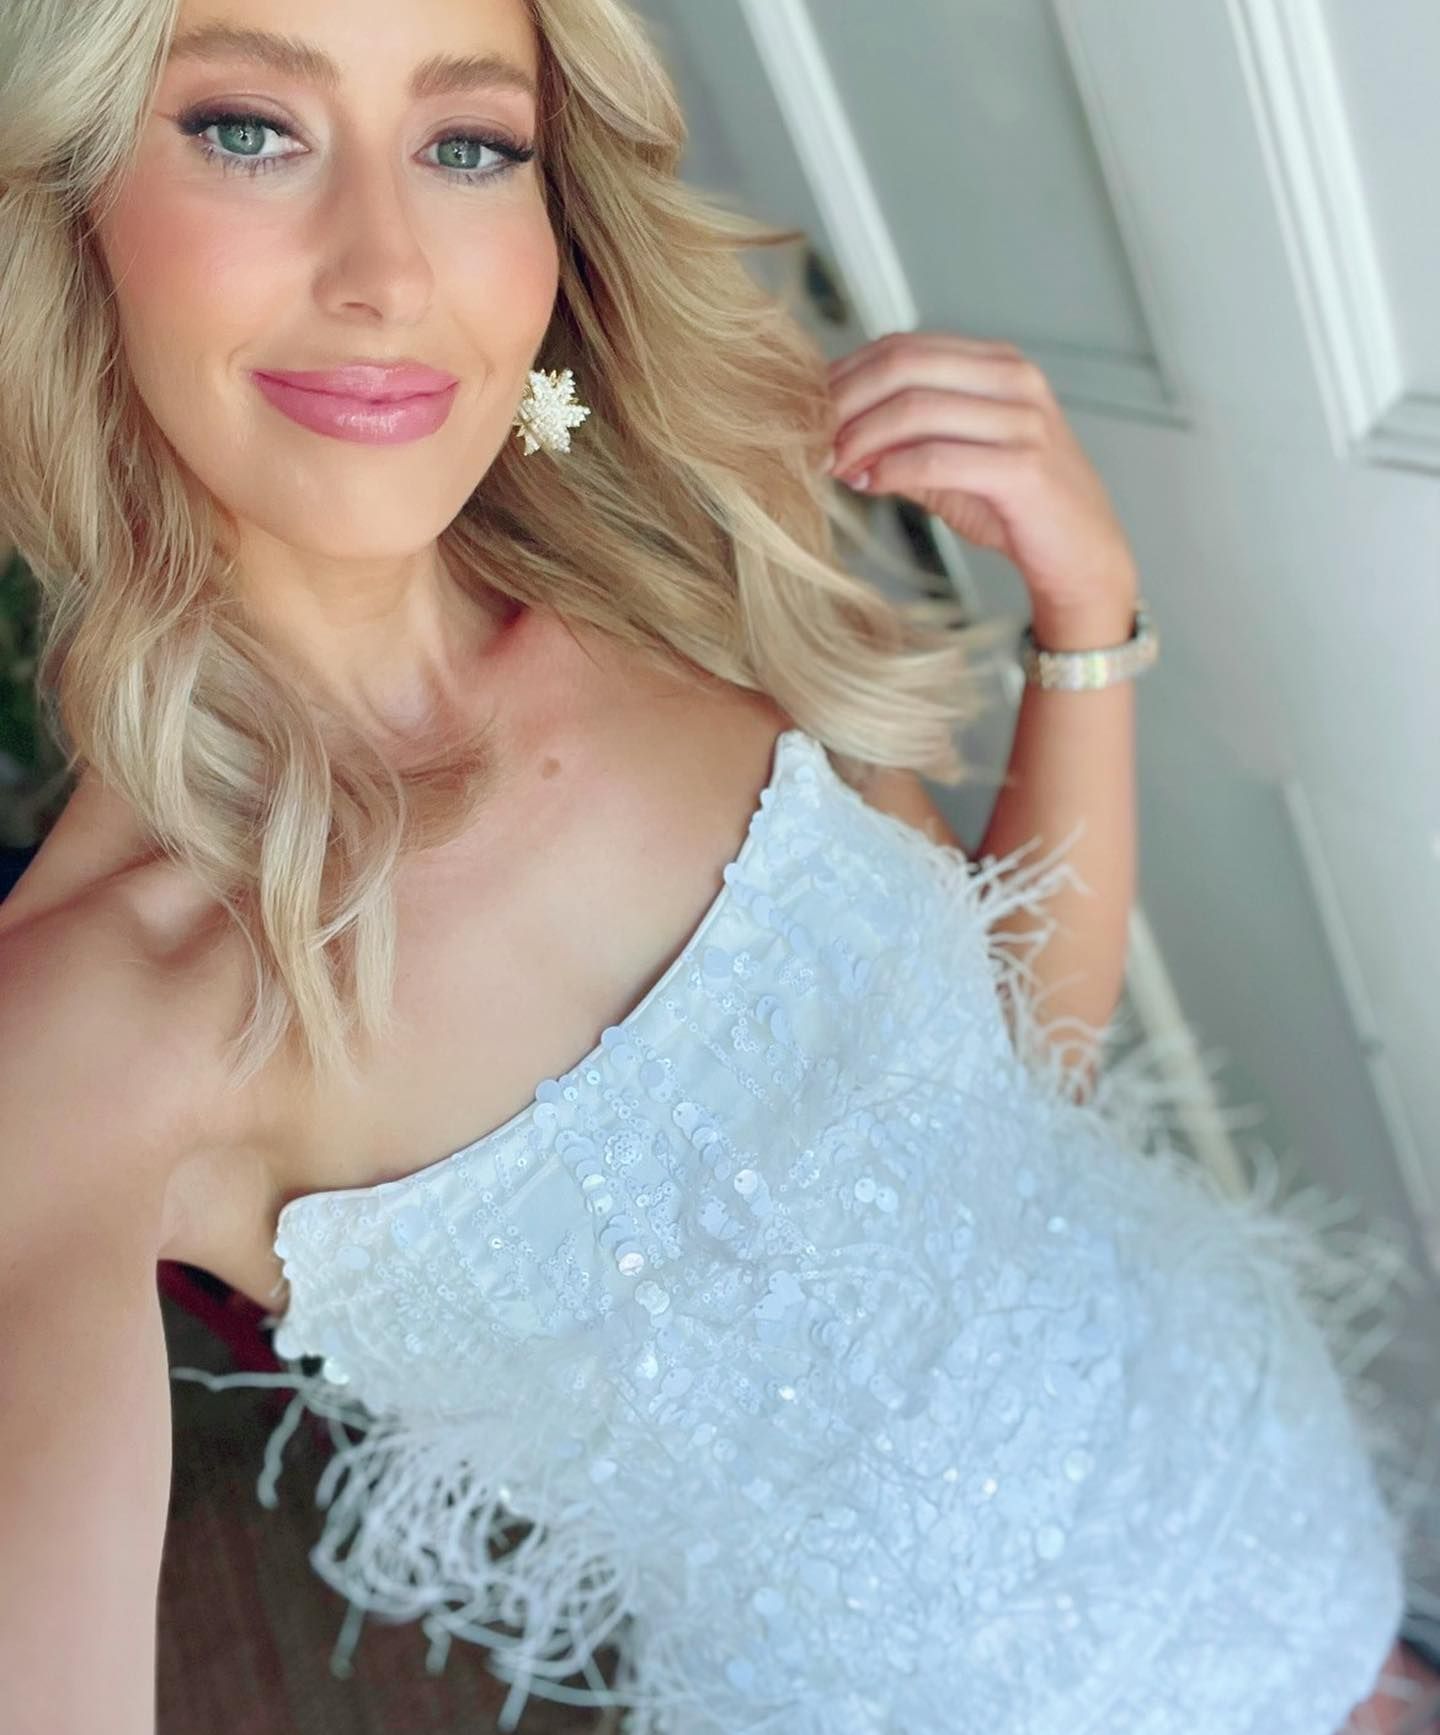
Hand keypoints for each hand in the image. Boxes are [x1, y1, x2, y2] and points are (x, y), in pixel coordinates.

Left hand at [825, 330, 1138, 626]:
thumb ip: (900, 443)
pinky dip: (893, 469)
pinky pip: (938, 458)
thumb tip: (831, 438)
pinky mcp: (1025, 467)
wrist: (1082, 556)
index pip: (903, 348)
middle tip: (809, 438)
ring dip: (861, 437)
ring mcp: (1024, 420)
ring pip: (916, 409)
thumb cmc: (1015, 508)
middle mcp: (1014, 380)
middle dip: (845, 401)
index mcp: (997, 364)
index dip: (846, 376)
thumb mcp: (949, 465)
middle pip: (904, 366)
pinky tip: (869, 483)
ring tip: (833, 465)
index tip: (807, 412)